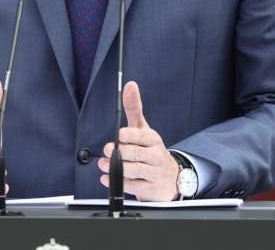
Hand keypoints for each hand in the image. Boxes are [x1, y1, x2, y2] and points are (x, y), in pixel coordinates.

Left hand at [98, 81, 179, 200]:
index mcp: (153, 140)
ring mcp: (155, 174)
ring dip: (117, 168)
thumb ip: (134, 108)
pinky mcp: (151, 190)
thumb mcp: (144, 129)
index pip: (144, 136)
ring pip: (136, 171)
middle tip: (108, 150)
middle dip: (122, 152)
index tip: (120, 135)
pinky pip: (134, 187)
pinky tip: (107, 178)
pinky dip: (119, 183)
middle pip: (138, 154)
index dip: (132, 135)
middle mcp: (156, 156)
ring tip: (103, 164)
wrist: (171, 178)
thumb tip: (130, 85)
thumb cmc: (151, 150)